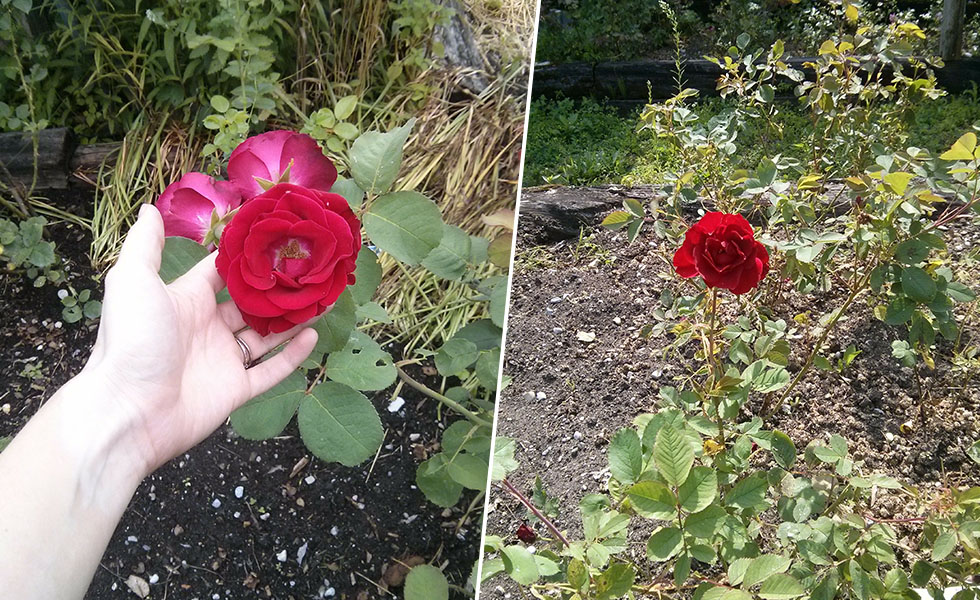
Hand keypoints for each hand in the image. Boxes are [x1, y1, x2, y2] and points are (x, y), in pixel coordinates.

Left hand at [85, 204, 316, 473]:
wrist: (129, 410)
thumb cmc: (131, 341)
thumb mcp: (133, 282)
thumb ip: (145, 245)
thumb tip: (151, 208)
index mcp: (187, 300)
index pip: (224, 272)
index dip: (250, 257)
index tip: (280, 239)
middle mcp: (207, 328)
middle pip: (252, 303)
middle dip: (279, 288)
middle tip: (311, 270)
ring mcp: (223, 359)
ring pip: (267, 335)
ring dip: (292, 318)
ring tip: (321, 299)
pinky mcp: (236, 390)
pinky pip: (271, 371)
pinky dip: (293, 355)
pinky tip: (312, 335)